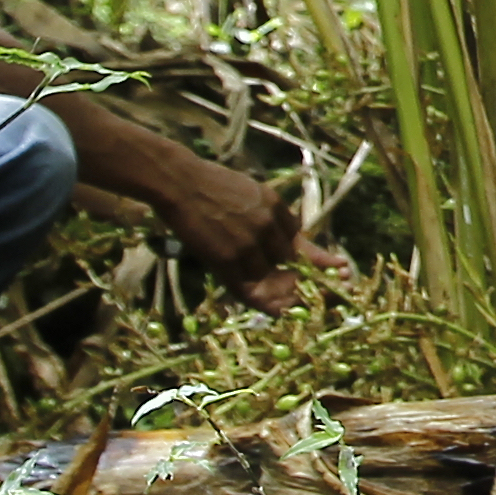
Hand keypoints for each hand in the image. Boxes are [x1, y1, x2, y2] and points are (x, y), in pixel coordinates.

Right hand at [149, 159, 332, 311]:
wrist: (179, 183)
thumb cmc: (208, 183)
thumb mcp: (250, 190)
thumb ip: (268, 213)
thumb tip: (283, 237)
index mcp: (274, 205)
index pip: (298, 238)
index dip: (306, 257)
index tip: (316, 269)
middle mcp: (268, 225)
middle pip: (288, 259)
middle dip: (292, 274)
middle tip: (296, 288)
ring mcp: (248, 243)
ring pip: (271, 276)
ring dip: (275, 289)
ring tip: (282, 301)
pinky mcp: (227, 259)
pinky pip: (250, 289)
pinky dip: (264, 303)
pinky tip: (275, 311)